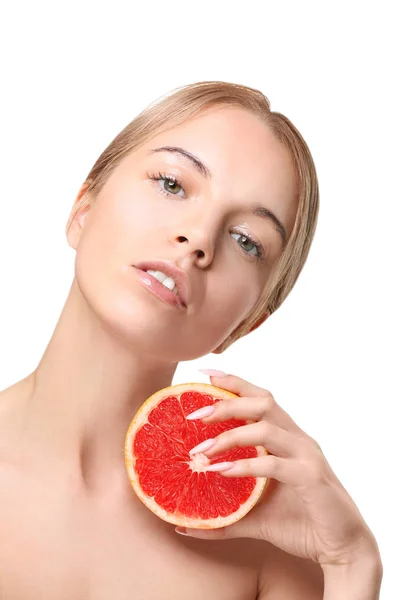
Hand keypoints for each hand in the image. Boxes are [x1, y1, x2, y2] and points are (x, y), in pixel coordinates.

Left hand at [177, 372, 378, 567]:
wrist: (343, 548)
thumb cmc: (302, 524)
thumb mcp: (256, 516)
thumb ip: (224, 515)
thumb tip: (184, 526)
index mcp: (288, 438)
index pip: (260, 398)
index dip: (234, 382)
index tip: (205, 374)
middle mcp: (298, 440)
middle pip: (263, 403)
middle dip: (227, 403)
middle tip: (194, 414)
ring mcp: (306, 457)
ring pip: (266, 429)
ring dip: (230, 436)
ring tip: (202, 449)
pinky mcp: (311, 478)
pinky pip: (274, 465)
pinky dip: (246, 465)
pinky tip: (223, 471)